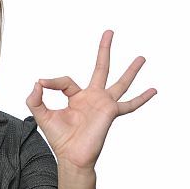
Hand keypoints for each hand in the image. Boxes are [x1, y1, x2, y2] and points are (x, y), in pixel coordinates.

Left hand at [26, 30, 156, 169]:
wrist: (71, 156)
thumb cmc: (59, 139)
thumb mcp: (42, 115)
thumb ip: (36, 98)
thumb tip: (37, 81)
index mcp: (76, 97)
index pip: (66, 81)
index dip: (53, 81)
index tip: (43, 83)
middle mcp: (92, 97)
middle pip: (101, 68)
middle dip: (104, 50)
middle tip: (109, 32)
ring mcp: (104, 104)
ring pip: (120, 82)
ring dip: (131, 70)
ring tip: (141, 58)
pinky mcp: (111, 113)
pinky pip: (129, 105)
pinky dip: (141, 98)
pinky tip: (153, 90)